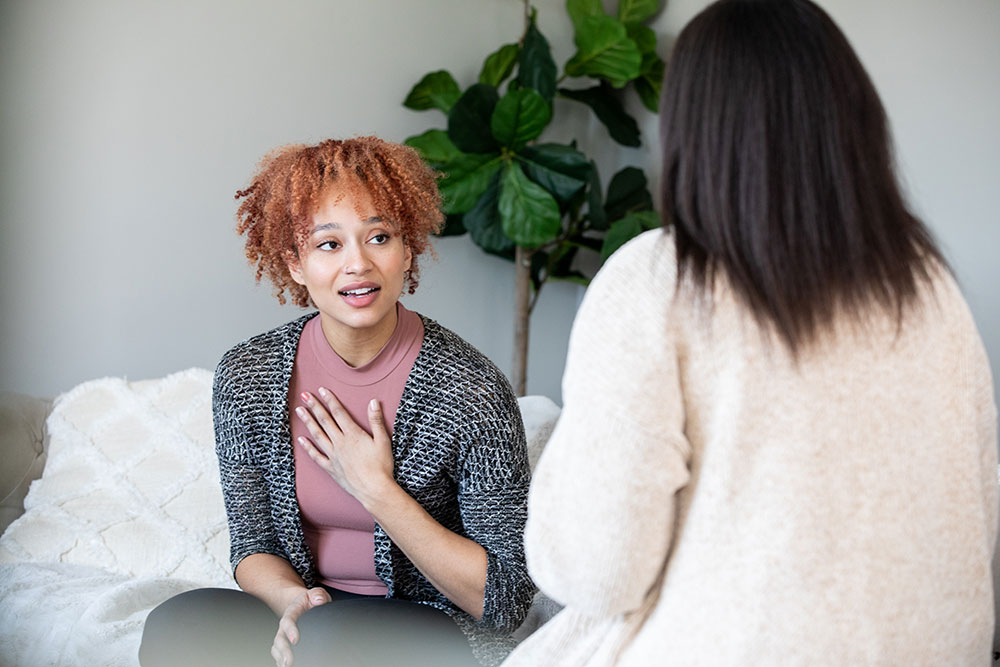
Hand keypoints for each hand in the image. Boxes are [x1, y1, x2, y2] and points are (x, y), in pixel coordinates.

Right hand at [271, 587, 330, 666]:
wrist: (299, 604)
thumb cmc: (309, 600)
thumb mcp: (315, 593)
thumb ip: (317, 594)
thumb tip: (319, 600)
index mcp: (292, 611)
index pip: (288, 620)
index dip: (290, 630)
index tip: (295, 640)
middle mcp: (284, 624)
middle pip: (280, 638)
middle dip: (283, 651)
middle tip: (289, 661)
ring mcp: (283, 634)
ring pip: (277, 647)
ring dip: (280, 658)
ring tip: (287, 666)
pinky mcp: (285, 642)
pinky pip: (278, 653)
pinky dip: (280, 660)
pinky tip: (285, 666)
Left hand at [295, 388, 394, 506]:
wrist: (374, 490)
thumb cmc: (381, 466)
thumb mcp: (383, 441)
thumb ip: (376, 420)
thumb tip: (373, 402)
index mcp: (353, 434)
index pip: (339, 412)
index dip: (330, 400)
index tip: (322, 390)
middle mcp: (340, 443)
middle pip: (325, 421)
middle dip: (315, 407)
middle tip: (305, 396)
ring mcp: (334, 456)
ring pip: (317, 435)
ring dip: (308, 422)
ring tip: (299, 411)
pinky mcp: (331, 468)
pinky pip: (316, 456)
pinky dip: (308, 447)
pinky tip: (301, 440)